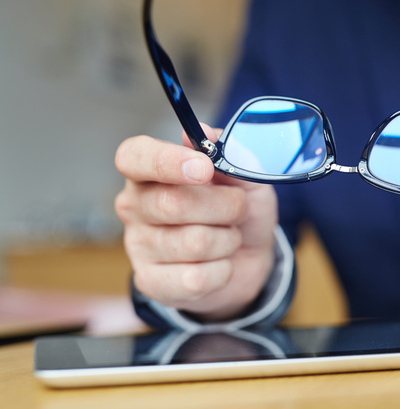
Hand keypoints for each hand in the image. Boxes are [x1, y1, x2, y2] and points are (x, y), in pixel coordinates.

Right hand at [114, 124, 276, 321]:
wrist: (248, 257)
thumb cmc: (238, 209)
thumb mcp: (245, 178)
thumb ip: (228, 153)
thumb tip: (204, 132)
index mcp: (150, 170)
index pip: (135, 157)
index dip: (168, 161)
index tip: (204, 168)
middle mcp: (135, 205)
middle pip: (173, 203)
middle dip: (224, 206)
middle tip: (238, 207)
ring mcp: (138, 245)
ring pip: (193, 243)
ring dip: (227, 239)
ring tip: (228, 236)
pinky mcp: (150, 282)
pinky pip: (194, 279)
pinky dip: (222, 270)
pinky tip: (219, 264)